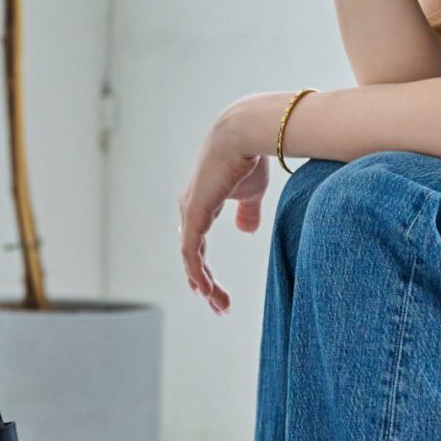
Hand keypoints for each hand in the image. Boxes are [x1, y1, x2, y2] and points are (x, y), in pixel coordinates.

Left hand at [178, 102, 274, 315]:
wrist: (245, 134)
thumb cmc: (249, 157)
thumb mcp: (251, 192)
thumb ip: (246, 211)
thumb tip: (246, 230)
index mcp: (201, 204)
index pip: (195, 242)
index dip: (202, 268)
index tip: (211, 291)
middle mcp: (190, 208)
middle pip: (190, 254)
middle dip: (203, 282)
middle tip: (218, 305)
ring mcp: (189, 211)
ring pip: (189, 258)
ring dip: (203, 284)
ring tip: (217, 304)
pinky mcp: (194, 213)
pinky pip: (190, 251)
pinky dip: (196, 273)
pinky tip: (205, 290)